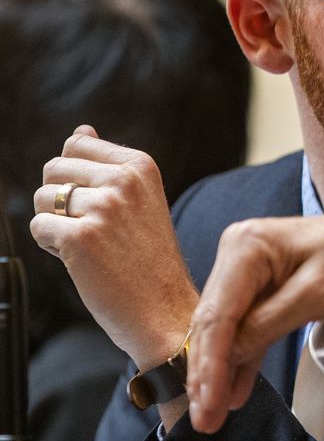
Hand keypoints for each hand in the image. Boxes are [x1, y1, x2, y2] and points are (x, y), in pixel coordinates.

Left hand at [30, 125, 196, 371]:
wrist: (166, 311)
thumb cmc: (150, 260)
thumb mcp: (140, 200)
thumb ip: (108, 163)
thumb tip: (82, 129)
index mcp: (141, 166)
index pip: (77, 144)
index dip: (78, 178)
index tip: (105, 206)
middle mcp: (124, 180)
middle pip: (54, 168)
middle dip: (62, 199)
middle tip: (96, 230)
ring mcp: (103, 206)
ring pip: (43, 198)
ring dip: (56, 224)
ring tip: (91, 246)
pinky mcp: (81, 236)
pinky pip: (39, 228)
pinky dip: (52, 247)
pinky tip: (84, 261)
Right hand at [186, 211, 323, 433]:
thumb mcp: (318, 293)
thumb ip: (267, 324)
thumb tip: (225, 358)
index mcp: (247, 245)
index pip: (218, 312)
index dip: (210, 363)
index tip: (208, 406)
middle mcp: (239, 254)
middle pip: (214, 322)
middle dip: (208, 373)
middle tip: (205, 421)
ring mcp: (251, 274)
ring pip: (225, 330)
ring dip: (220, 372)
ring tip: (213, 416)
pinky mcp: (265, 292)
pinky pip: (247, 330)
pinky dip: (242, 360)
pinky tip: (235, 393)